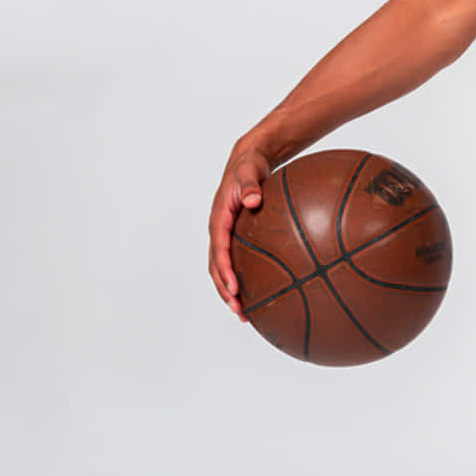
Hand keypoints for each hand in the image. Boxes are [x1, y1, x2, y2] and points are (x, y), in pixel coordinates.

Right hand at [207, 131, 275, 319]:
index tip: (235, 289)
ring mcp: (225, 236)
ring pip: (222, 270)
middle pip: (216, 268)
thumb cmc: (248, 167)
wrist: (248, 162)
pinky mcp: (235, 238)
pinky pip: (235, 262)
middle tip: (239, 311)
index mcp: (219, 219)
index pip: (218, 250)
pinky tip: (259, 294)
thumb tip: (252, 200)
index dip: (225, 271)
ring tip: (245, 314)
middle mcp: (219, 231)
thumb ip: (250, 185)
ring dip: (230, 292)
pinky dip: (241, 280)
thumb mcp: (249, 172)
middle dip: (225, 291)